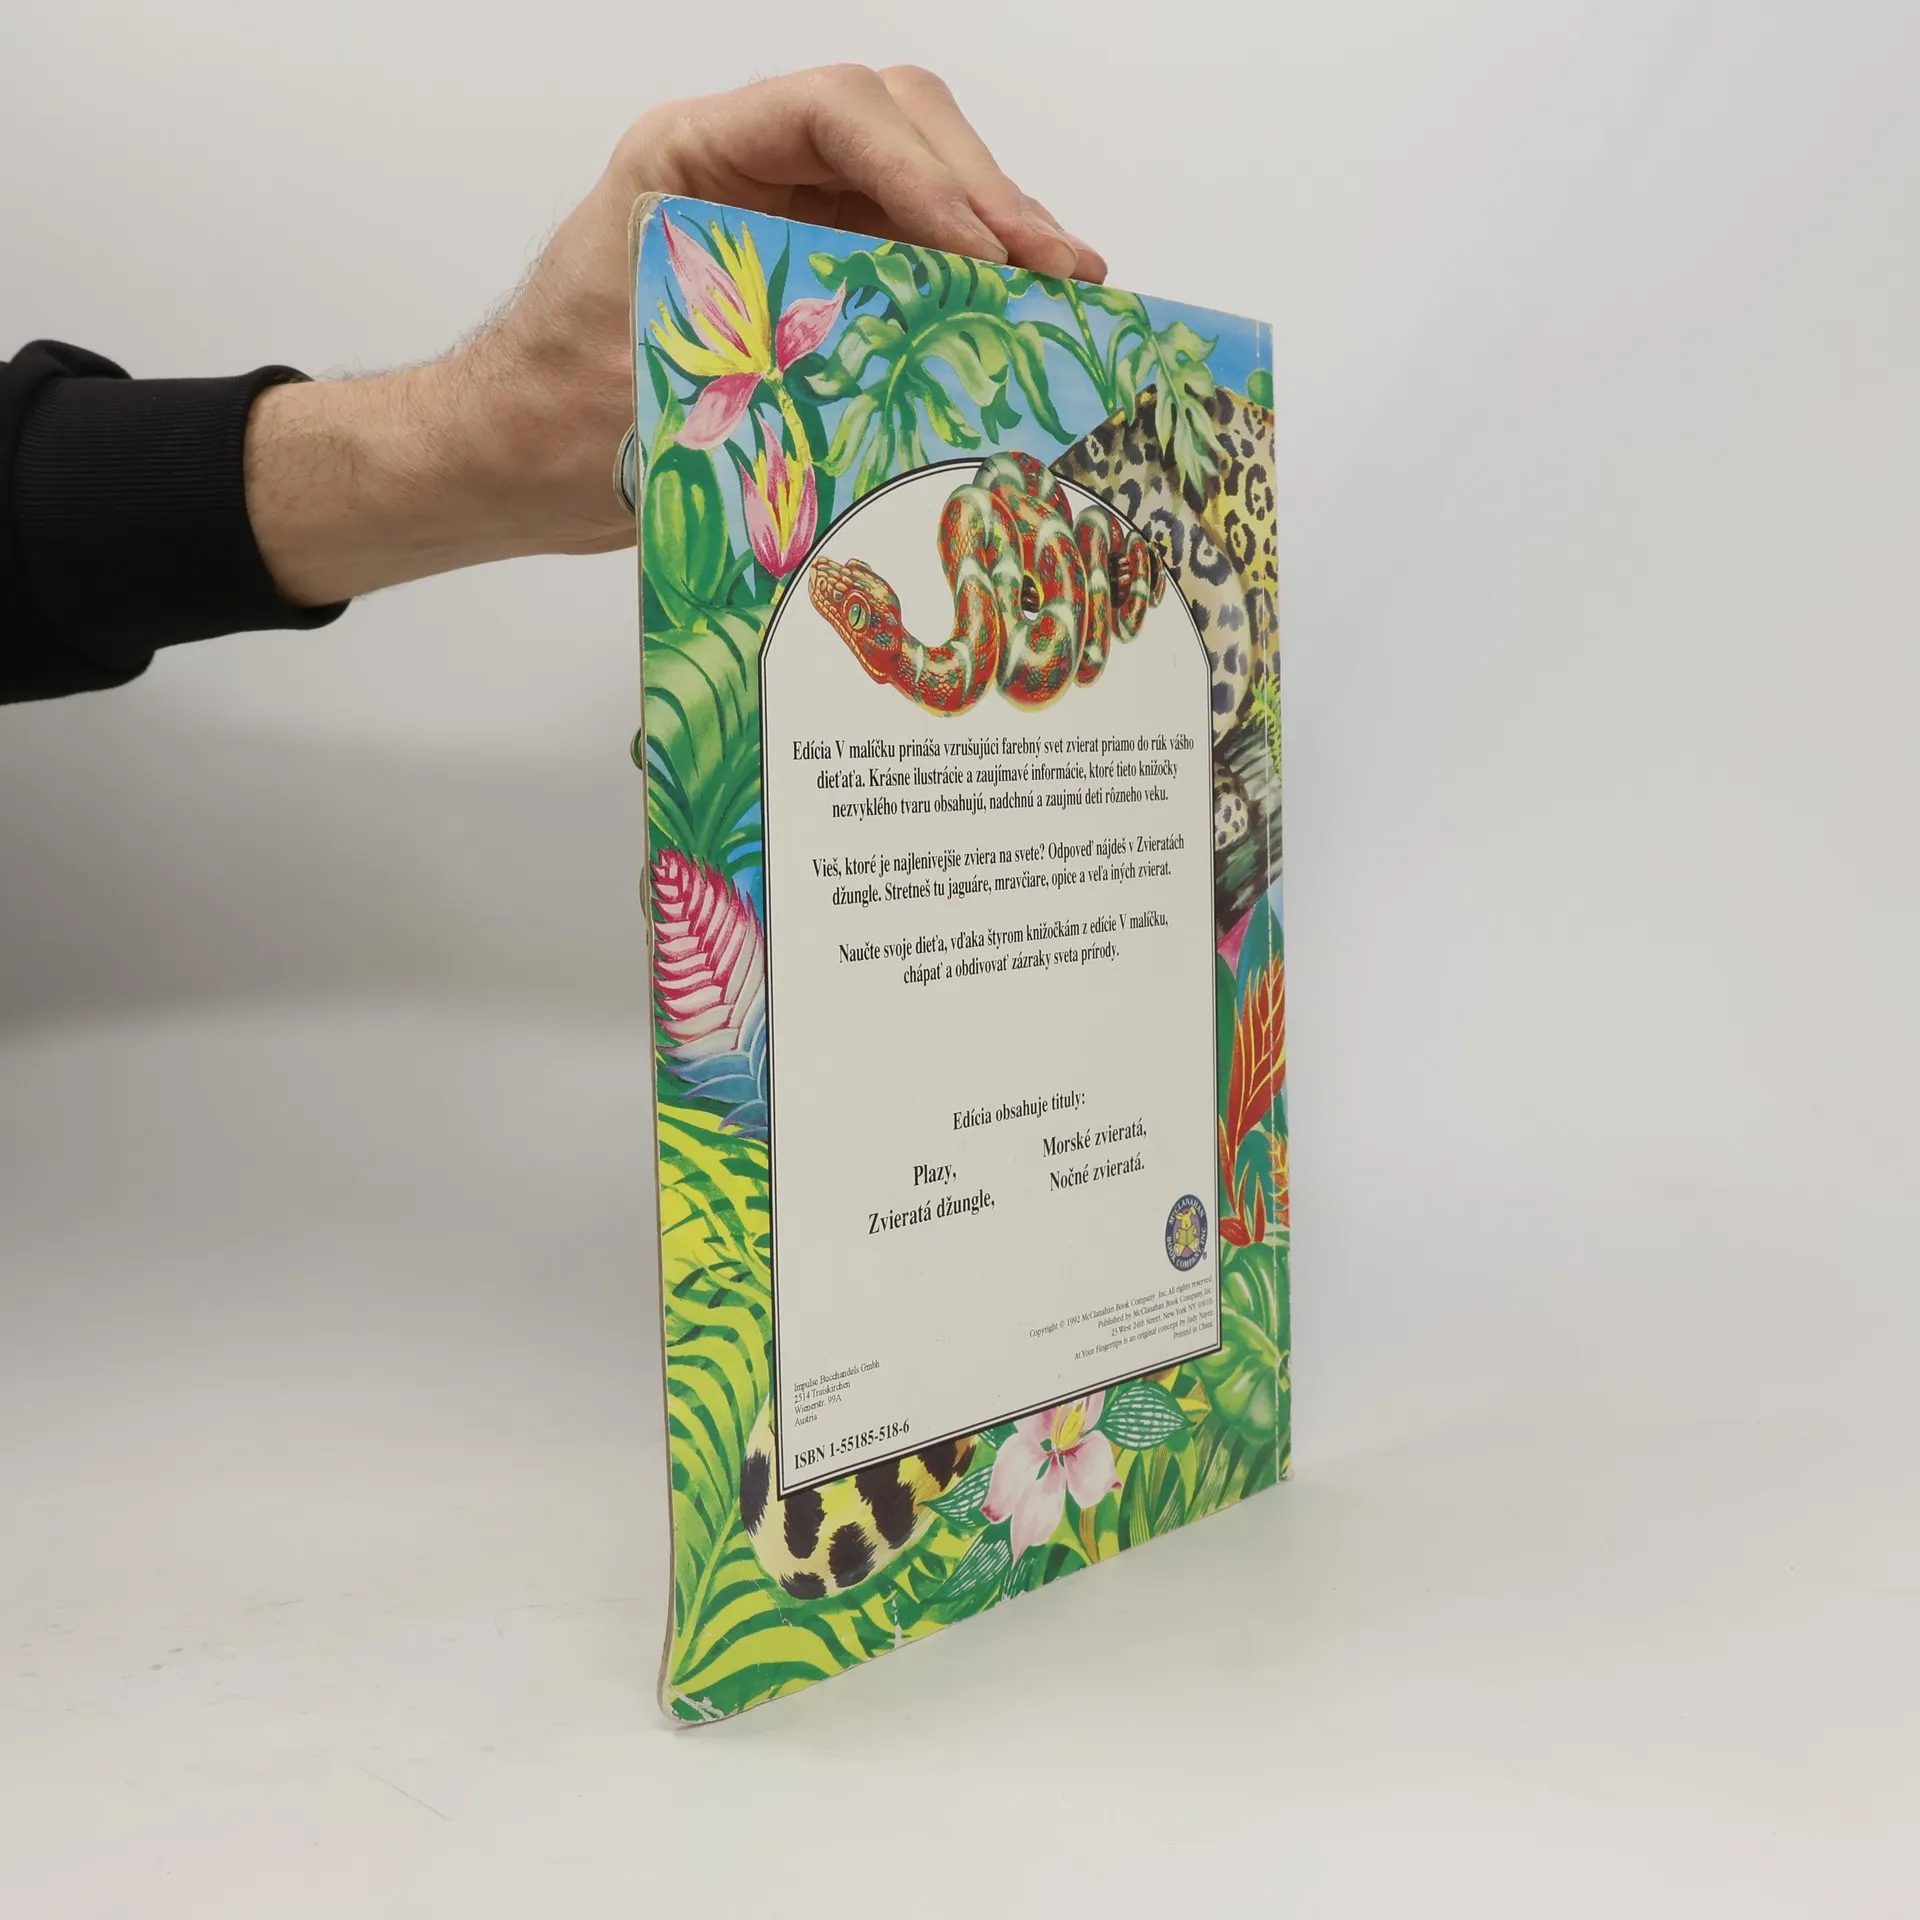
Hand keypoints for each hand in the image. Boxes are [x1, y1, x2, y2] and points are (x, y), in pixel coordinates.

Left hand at [246, 66, 1106, 607]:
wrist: (506, 460)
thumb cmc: (546, 417)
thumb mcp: (655, 383)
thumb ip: (767, 361)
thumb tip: (905, 374)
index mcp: (689, 157)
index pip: (830, 111)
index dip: (920, 169)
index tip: (980, 249)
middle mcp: (743, 166)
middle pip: (896, 123)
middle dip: (985, 192)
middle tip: (1056, 272)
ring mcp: (781, 214)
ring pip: (917, 175)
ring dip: (998, 225)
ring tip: (1067, 287)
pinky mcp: (809, 272)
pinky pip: (906, 242)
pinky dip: (970, 272)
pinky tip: (1022, 309)